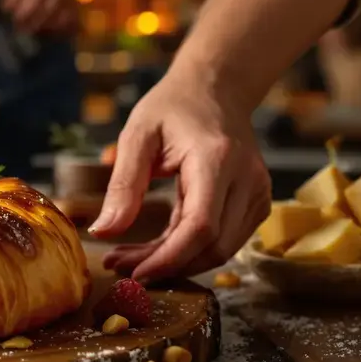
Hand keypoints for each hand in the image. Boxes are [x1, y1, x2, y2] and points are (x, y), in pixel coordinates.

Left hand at [90, 70, 271, 280]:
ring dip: (177, 262)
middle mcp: (247, 179)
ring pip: (222, 250)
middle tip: (120, 265)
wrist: (216, 89)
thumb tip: (103, 232)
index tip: (133, 272)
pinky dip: (191, 250)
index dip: (168, 258)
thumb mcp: (137, 137)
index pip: (200, 226)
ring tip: (132, 257)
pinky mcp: (256, 202)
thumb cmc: (173, 107)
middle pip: (213, 246)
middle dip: (166, 265)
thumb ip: (122, 186)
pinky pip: (226, 240)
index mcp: (216, 159)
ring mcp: (257, 192)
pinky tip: (158, 246)